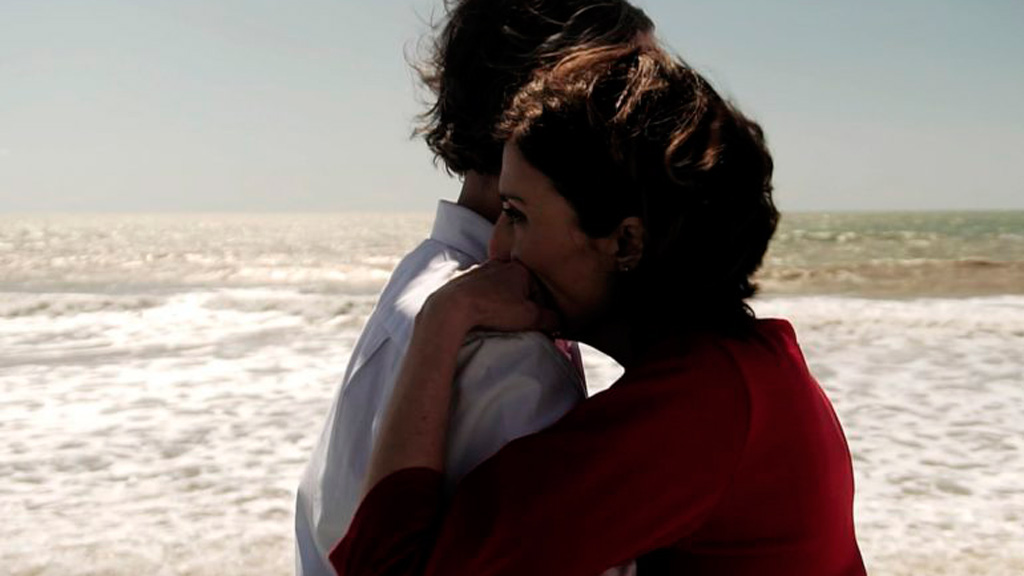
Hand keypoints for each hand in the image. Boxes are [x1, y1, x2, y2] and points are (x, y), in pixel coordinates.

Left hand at [424, 260, 560, 334]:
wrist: (452, 307)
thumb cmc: (494, 309)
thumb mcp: (531, 318)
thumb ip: (551, 319)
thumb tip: (559, 322)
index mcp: (520, 269)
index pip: (540, 291)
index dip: (540, 311)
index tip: (536, 325)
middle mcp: (501, 264)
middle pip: (520, 288)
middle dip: (521, 305)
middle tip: (517, 323)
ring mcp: (481, 270)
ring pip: (500, 289)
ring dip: (503, 303)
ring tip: (498, 320)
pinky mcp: (464, 279)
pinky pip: (482, 291)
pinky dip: (485, 301)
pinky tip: (482, 314)